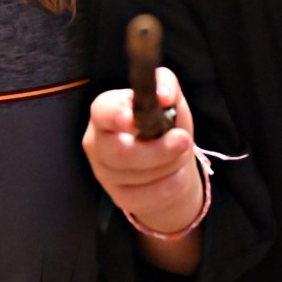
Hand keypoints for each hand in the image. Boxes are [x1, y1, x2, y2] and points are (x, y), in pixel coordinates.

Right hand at [84, 68, 203, 271]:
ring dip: (169, 164)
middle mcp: (97, 143)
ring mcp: (104, 173)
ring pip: (136, 176)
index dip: (117, 116)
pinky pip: (147, 196)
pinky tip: (177, 174)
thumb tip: (164, 95)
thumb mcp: (169, 100)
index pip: (102, 112)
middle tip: (184, 140)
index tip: (135, 120)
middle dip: (156, 149)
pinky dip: (170, 185)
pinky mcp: (119, 196)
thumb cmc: (164, 125)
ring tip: (181, 154)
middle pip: (118, 152)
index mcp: (105, 113)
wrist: (169, 163)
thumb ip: (166, 85)